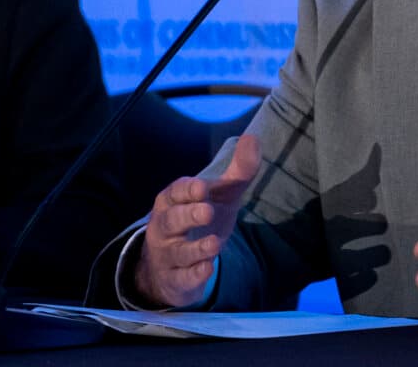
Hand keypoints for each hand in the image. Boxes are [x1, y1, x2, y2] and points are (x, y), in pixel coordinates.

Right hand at [134, 134, 260, 307]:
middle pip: (171, 220)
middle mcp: (165, 227)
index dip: (187, 190)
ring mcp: (168, 255)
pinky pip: (181, 278)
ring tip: (214, 244)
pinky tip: (207, 268)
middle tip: (207, 211)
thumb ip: (239, 170)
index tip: (202, 187)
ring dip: (194, 248)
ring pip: (176, 252)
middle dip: (188, 215)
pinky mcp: (175, 280)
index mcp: (173, 201)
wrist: (175, 264)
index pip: (175, 192)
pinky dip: (193, 275)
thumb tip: (253, 138)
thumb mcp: (222, 194)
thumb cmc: (200, 219)